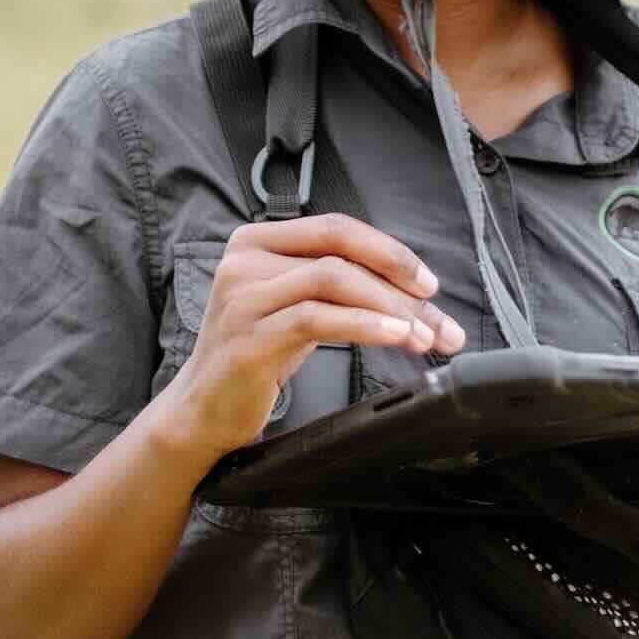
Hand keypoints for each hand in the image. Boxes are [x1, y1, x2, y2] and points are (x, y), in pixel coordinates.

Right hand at [165, 213, 465, 456]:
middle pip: (339, 252)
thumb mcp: (297, 307)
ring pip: (333, 280)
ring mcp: (243, 298)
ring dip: (389, 307)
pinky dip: (365, 326)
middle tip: (436, 312)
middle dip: (398, 279)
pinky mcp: (250, 338)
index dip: (388, 250)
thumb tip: (414, 293)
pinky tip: (394, 337)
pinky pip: (318, 318)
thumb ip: (339, 287)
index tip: (427, 282)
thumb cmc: (256, 355)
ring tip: (422, 334)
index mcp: (257, 242)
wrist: (203, 410)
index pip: (336, 228)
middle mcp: (245, 261)